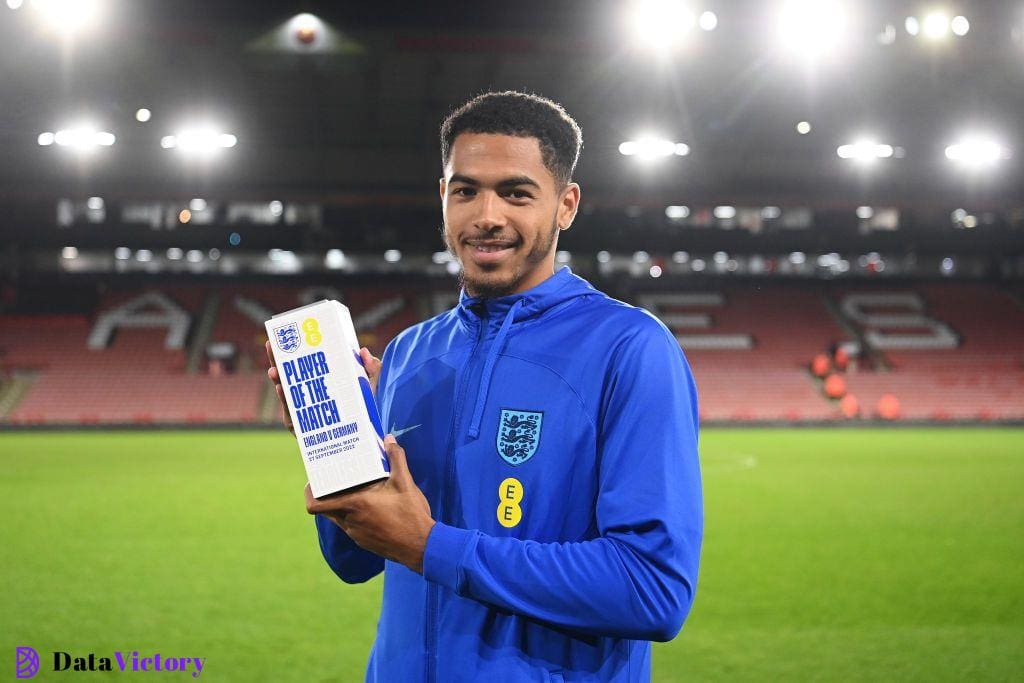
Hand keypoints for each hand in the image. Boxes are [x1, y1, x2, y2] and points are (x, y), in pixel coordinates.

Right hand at [264, 341, 382, 433]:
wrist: (374, 437)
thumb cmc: (371, 411)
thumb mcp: (374, 386)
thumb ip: (372, 368)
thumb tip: (363, 351)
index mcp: (323, 386)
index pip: (303, 368)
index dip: (291, 355)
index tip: (279, 339)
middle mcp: (311, 400)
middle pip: (289, 380)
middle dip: (278, 363)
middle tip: (271, 346)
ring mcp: (306, 416)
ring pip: (287, 397)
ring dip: (278, 382)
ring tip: (274, 370)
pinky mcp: (305, 432)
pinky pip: (292, 417)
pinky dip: (286, 403)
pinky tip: (282, 390)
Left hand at [305, 435, 434, 573]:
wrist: (421, 547)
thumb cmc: (410, 515)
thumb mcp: (405, 483)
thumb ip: (396, 458)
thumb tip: (389, 439)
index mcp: (355, 505)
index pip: (316, 505)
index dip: (310, 494)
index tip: (314, 483)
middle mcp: (350, 521)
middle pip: (326, 509)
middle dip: (328, 495)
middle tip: (336, 481)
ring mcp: (356, 534)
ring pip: (339, 518)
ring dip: (343, 506)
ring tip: (355, 491)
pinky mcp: (365, 542)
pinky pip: (351, 527)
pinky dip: (354, 517)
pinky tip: (370, 508)